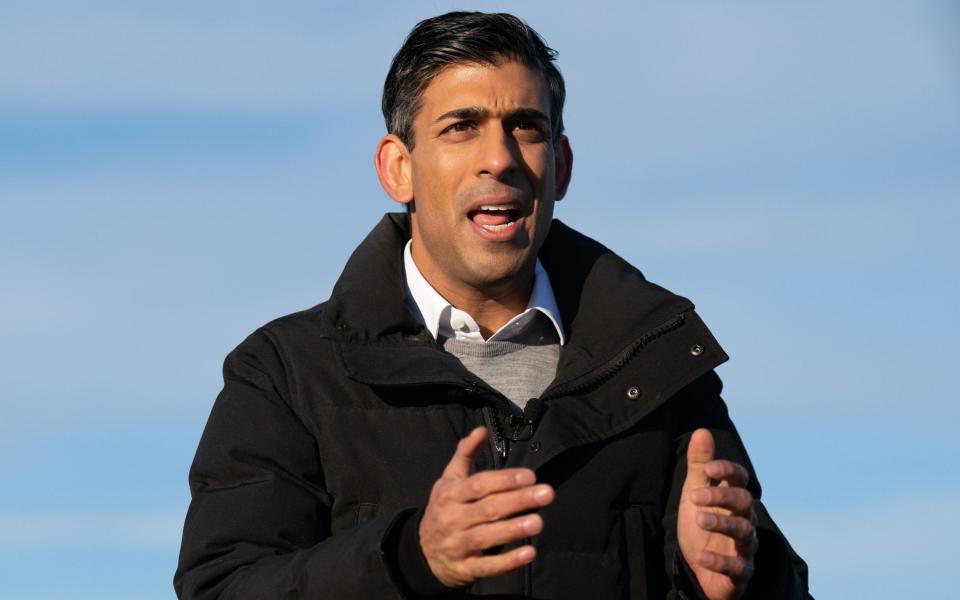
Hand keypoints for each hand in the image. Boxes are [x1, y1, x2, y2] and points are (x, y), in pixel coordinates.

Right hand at [419, 426, 554, 587]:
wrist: (422, 551)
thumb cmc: (444, 507)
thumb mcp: (449, 479)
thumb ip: (465, 453)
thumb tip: (481, 430)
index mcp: (449, 494)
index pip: (479, 485)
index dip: (505, 480)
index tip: (531, 476)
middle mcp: (452, 519)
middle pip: (488, 508)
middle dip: (518, 500)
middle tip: (547, 493)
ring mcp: (457, 545)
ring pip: (487, 537)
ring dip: (514, 529)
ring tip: (538, 521)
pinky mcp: (465, 568)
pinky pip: (487, 566)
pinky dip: (508, 561)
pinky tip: (529, 552)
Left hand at [678, 429, 757, 599]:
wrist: (698, 568)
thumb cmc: (701, 523)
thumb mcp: (695, 492)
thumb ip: (700, 466)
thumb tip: (702, 431)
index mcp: (734, 498)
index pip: (740, 479)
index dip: (729, 471)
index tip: (710, 469)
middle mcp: (745, 519)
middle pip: (744, 502)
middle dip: (722, 497)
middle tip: (695, 497)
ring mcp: (745, 547)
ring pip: (744, 532)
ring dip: (722, 524)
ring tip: (699, 519)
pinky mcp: (741, 572)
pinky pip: (737, 567)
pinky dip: (720, 562)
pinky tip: (701, 556)